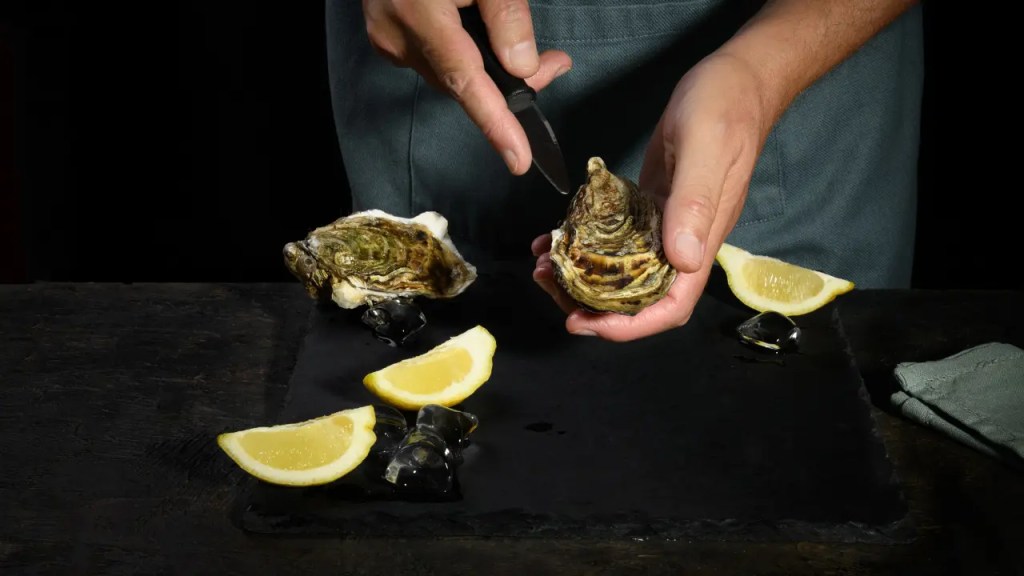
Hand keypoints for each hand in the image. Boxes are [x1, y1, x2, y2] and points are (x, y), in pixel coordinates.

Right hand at [363, 0, 571, 173]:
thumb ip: (506, 13)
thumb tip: (522, 67)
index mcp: (420, 13)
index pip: (466, 82)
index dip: (495, 124)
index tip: (518, 160)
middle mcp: (397, 35)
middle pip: (463, 81)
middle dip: (511, 84)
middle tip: (557, 65)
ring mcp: (386, 37)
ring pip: (450, 72)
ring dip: (490, 70)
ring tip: (536, 56)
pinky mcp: (385, 33)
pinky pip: (434, 58)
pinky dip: (466, 56)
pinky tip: (485, 38)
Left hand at [533, 52, 770, 340]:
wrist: (735, 79)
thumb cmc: (726, 110)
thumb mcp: (708, 151)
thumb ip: (694, 206)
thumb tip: (683, 261)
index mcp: (700, 241)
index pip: (669, 306)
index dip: (629, 326)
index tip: (584, 323)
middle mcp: (680, 242)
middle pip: (636, 296)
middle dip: (589, 302)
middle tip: (546, 282)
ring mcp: (663, 224)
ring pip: (620, 269)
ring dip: (580, 275)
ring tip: (542, 262)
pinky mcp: (648, 204)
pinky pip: (613, 236)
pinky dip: (583, 241)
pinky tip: (556, 233)